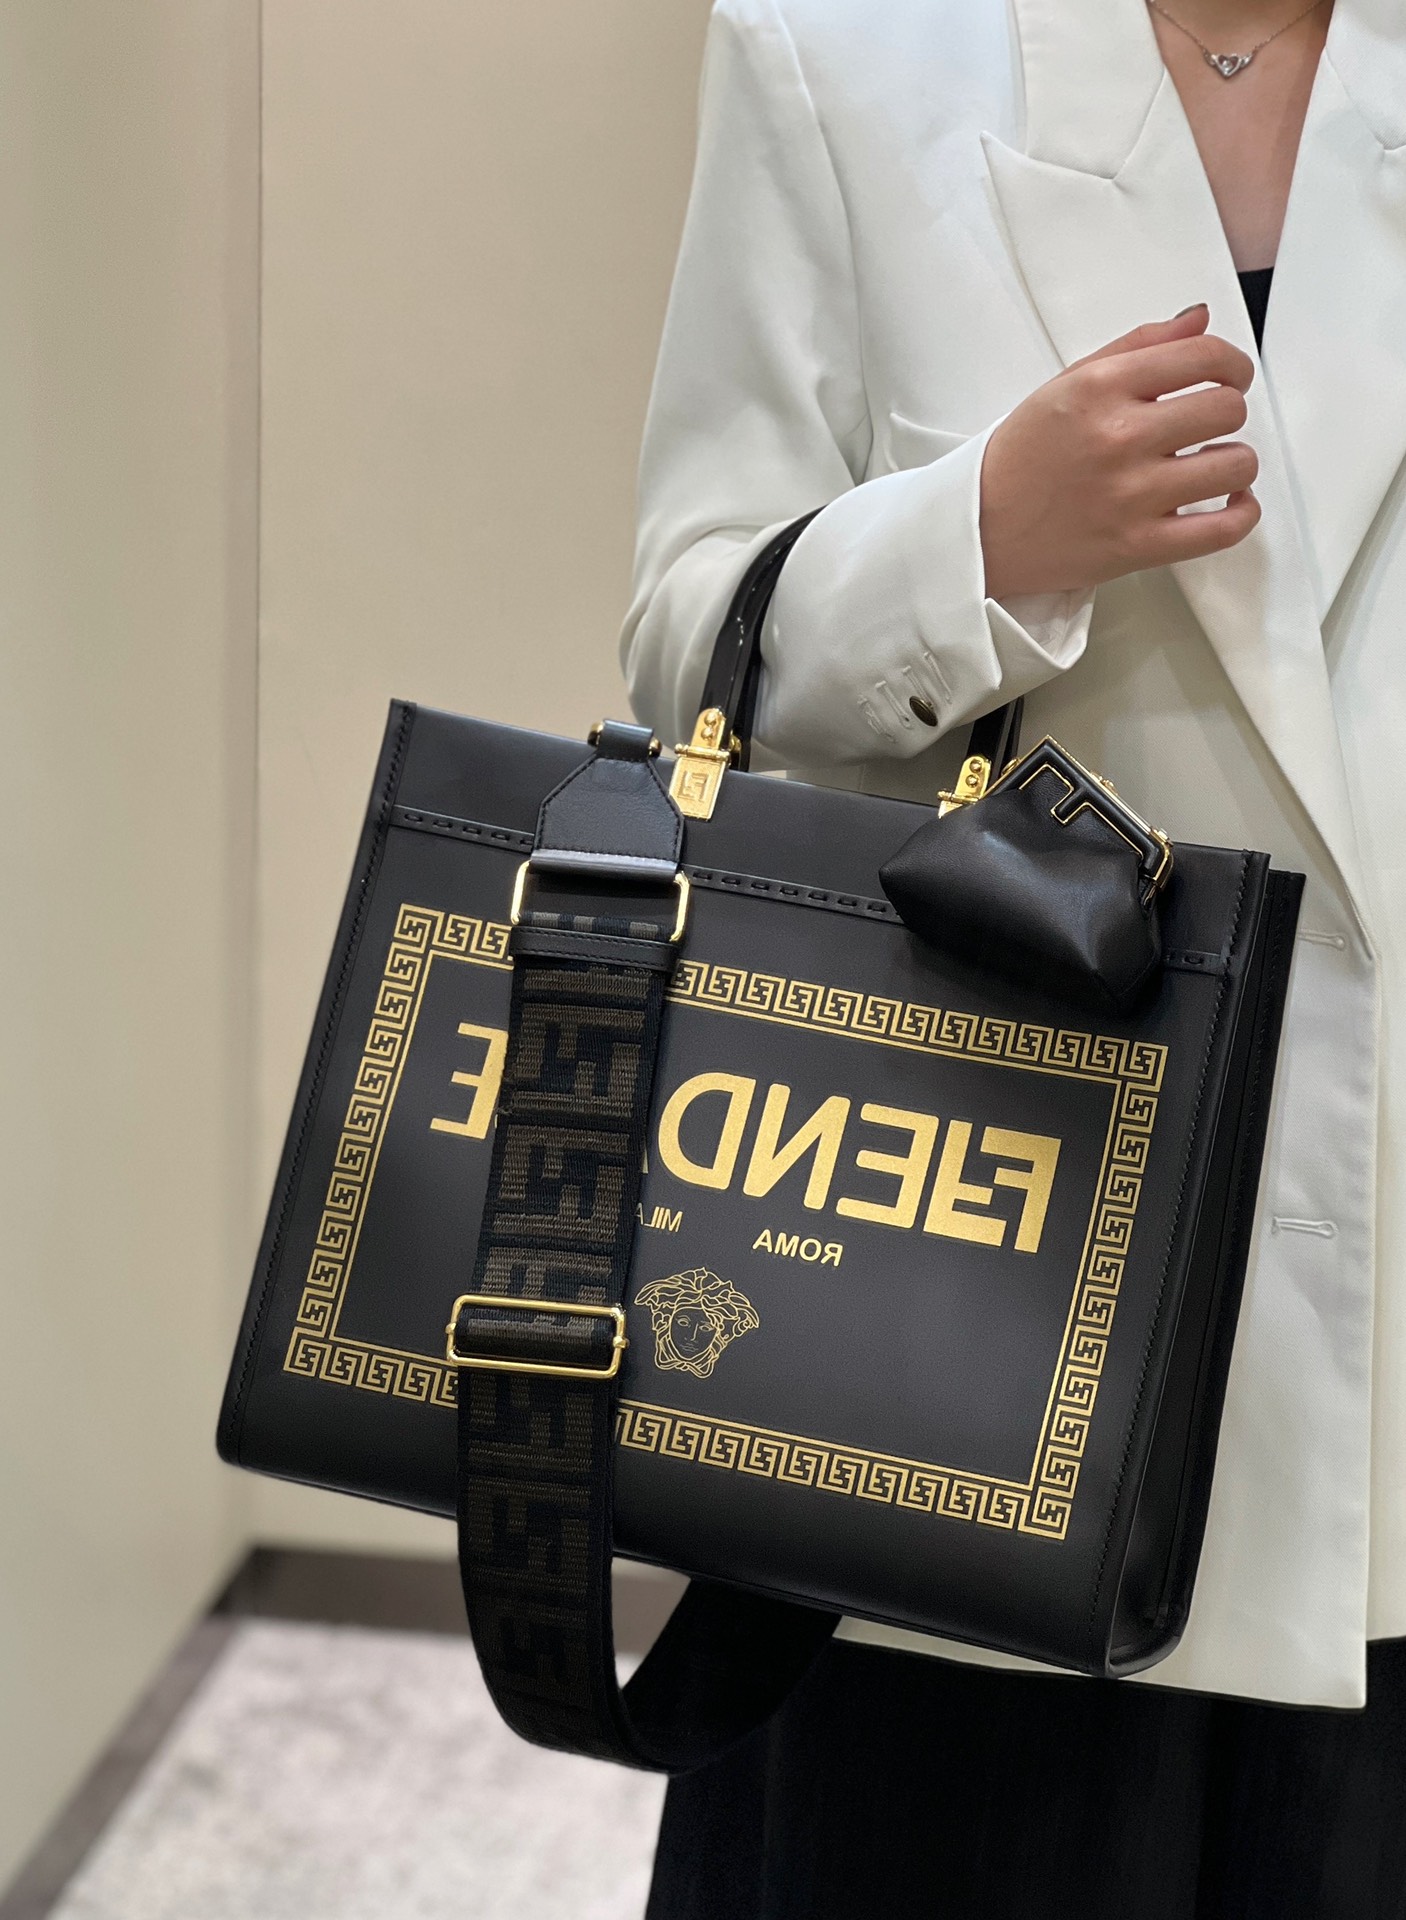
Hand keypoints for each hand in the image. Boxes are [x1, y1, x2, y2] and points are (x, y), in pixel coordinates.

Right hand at [978, 304, 1259, 598]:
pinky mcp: (1137, 547)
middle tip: (1210, 424)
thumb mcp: (1066, 385)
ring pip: (1235, 465)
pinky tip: (1231, 502)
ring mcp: (1130, 496)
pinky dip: (1242, 514)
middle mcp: (1117, 437)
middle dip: (1228, 411)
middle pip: (1227, 408)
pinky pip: (1224, 529)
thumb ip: (1136, 347)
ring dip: (1234, 463)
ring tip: (1211, 465)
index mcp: (1098, 388)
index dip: (1232, 363)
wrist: (978, 530)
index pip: (1203, 356)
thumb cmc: (1021, 459)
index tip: (1230, 376)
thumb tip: (1197, 320)